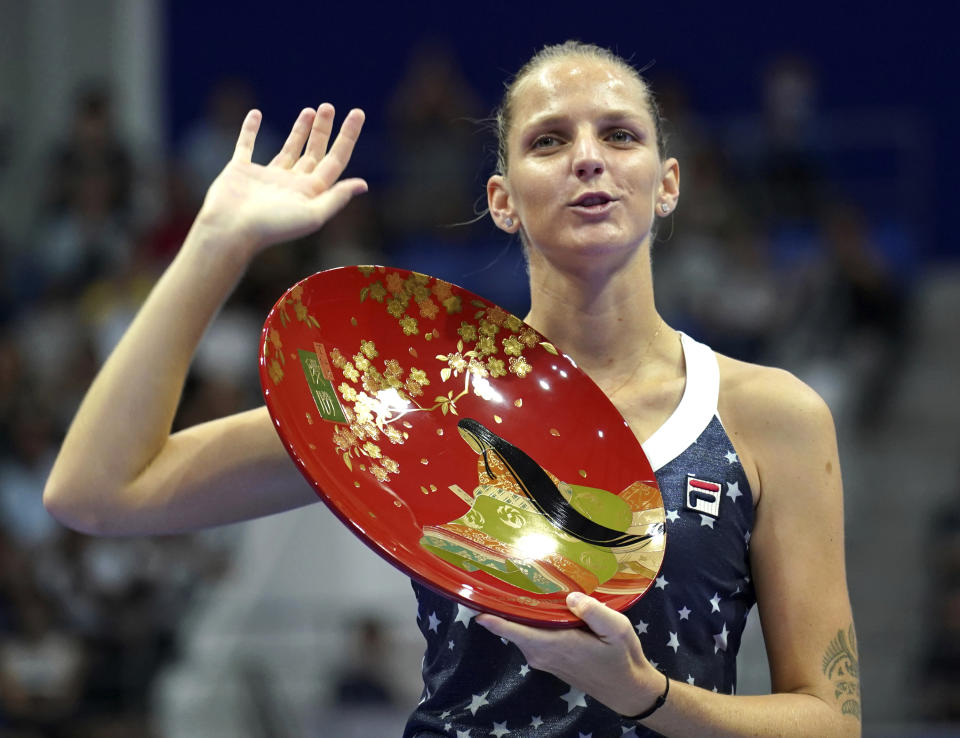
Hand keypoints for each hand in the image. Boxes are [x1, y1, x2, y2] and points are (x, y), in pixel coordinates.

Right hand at [194, 104, 367, 259]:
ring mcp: (265, 178)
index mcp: (310, 192)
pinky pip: (246, 145)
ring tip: (310, 110)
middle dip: (323, 130)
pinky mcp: (240, 171)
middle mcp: (291, 184)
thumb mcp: (312, 215)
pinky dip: (250, 129)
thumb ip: (336, 198)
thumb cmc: (272, 227)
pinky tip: (256, 114)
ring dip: (299, 130)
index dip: (348, 137)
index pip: (335, 160)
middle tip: (328, 106)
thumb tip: (363, 185)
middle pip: (314, 152)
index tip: (357, 112)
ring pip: (288, 149)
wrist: (231, 231)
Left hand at [476, 592, 661, 715]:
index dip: (490, 616)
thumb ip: (594, 612)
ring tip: (514, 580)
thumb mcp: (617, 630)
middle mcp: (541, 653)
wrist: (627, 690)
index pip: (512, 629)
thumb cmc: (622, 659)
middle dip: (501, 603)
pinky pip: (530, 635)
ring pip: (520, 629)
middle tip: (495, 572)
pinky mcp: (548, 658)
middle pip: (512, 625)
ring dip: (516, 610)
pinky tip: (536, 601)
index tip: (471, 599)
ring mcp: (543, 658)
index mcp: (553, 645)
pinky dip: (528, 619)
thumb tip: (570, 596)